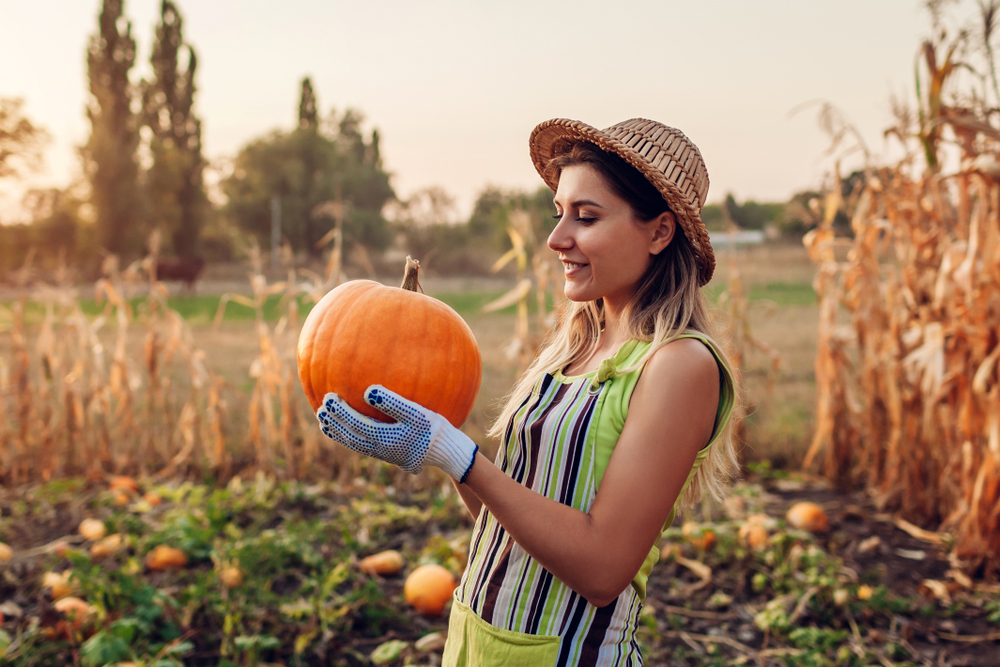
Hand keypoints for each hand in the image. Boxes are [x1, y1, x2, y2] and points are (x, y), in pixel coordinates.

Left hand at [316, 385, 478, 480]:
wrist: (447, 452)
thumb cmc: (433, 428)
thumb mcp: (416, 413)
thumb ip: (392, 402)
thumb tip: (368, 390)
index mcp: (384, 439)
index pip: (355, 425)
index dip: (340, 412)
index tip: (328, 397)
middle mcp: (380, 449)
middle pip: (350, 436)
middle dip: (334, 423)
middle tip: (321, 408)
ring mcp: (383, 454)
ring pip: (354, 444)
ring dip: (338, 433)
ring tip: (324, 421)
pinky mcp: (389, 454)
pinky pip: (363, 445)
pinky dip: (350, 437)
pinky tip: (348, 428)